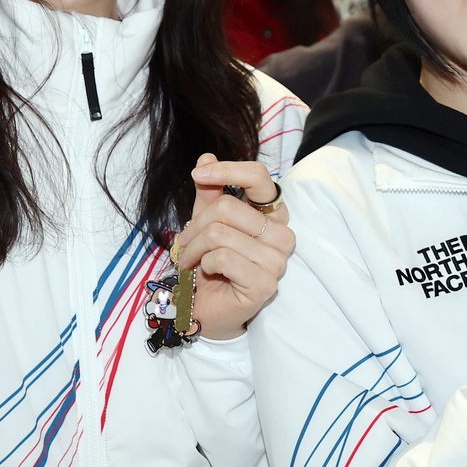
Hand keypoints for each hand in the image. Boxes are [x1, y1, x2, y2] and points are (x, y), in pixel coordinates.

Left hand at [176, 153, 294, 340]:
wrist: (206, 308)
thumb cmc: (210, 263)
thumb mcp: (206, 221)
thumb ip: (209, 190)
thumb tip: (206, 158)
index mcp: (273, 215)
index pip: (260, 178)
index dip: (227, 170)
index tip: (198, 174)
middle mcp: (283, 235)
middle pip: (229, 207)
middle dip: (196, 224)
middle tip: (184, 242)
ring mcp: (277, 261)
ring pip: (221, 234)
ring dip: (195, 247)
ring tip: (190, 258)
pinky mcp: (265, 284)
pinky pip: (223, 258)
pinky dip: (205, 263)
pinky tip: (207, 272)